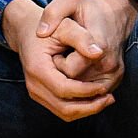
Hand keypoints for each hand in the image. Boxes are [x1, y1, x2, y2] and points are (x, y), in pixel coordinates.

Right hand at [2, 0, 116, 120]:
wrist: (28, 29)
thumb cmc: (49, 27)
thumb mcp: (65, 25)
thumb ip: (81, 37)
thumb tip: (98, 53)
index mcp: (37, 68)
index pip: (64, 89)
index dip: (86, 91)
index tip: (104, 86)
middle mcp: (33, 84)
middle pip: (64, 108)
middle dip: (90, 106)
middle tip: (109, 98)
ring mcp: (35, 92)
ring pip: (64, 112)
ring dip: (86, 110)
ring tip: (105, 100)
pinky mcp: (41, 95)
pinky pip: (61, 109)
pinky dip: (79, 108)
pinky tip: (94, 98)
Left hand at [37, 0, 137, 87]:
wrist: (113, 14)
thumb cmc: (88, 7)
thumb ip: (52, 12)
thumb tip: (41, 33)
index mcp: (100, 47)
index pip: (69, 71)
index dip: (57, 62)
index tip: (57, 48)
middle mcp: (110, 66)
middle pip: (75, 84)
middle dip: (63, 73)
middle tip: (62, 53)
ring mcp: (114, 76)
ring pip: (83, 92)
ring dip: (71, 79)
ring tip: (70, 58)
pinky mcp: (114, 81)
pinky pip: (91, 92)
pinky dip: (80, 83)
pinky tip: (78, 65)